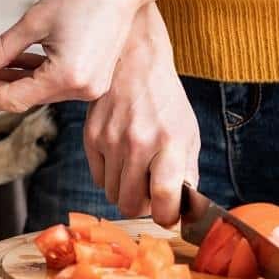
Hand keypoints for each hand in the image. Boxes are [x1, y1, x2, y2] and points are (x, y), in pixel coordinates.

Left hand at [0, 0, 143, 112]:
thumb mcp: (34, 21)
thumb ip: (0, 50)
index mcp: (66, 77)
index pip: (13, 99)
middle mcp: (81, 89)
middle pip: (26, 98)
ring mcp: (90, 86)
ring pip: (39, 91)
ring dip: (12, 81)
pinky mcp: (94, 78)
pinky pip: (55, 83)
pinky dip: (33, 75)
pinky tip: (12, 65)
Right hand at [84, 6, 198, 226]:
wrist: (134, 62)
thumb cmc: (165, 100)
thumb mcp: (187, 132)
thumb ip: (187, 172)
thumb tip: (181, 208)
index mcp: (170, 142)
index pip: (164, 198)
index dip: (167, 216)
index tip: (169, 214)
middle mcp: (138, 143)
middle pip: (131, 204)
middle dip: (143, 207)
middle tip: (151, 193)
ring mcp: (111, 140)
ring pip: (113, 195)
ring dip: (126, 191)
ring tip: (138, 171)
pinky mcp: (91, 137)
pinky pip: (98, 178)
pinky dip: (111, 177)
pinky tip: (122, 158)